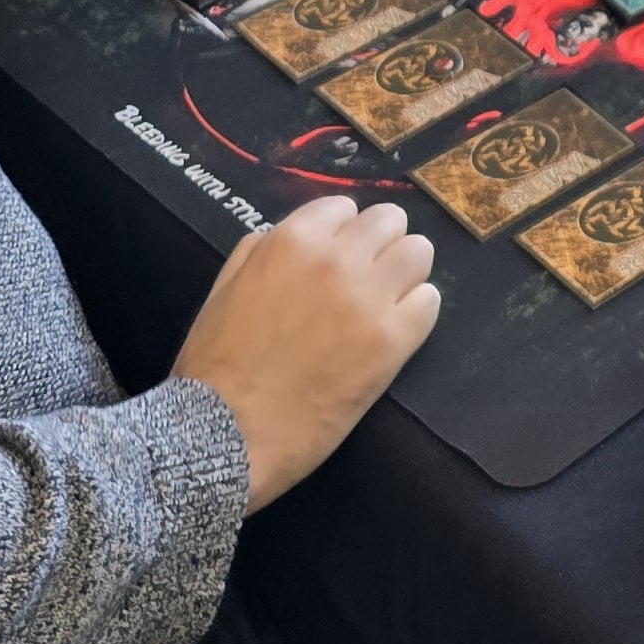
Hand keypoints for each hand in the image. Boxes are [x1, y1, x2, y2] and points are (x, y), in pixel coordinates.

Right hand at [171, 196, 439, 510]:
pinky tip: (392, 333)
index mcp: (291, 242)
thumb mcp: (223, 290)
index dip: (340, 234)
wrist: (223, 436)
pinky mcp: (392, 342)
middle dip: (378, 246)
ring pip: (419, 253)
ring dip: (404, 274)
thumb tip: (296, 236)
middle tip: (365, 280)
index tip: (336, 259)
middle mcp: (336, 260)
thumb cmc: (213, 369)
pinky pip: (429, 303)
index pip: (344, 207)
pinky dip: (414, 314)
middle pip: (390, 221)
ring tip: (384, 303)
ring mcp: (368, 299)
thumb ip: (260, 251)